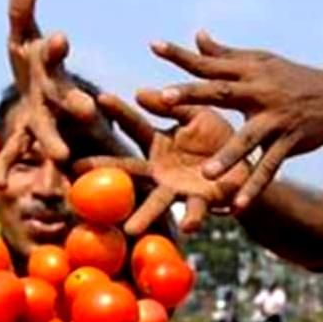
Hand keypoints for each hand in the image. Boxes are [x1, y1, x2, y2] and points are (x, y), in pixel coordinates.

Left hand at [0, 0, 97, 187]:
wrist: (45, 101)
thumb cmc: (35, 65)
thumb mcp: (23, 38)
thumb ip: (22, 9)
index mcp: (49, 68)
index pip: (52, 56)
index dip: (54, 49)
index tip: (59, 38)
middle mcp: (56, 98)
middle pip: (66, 100)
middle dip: (76, 104)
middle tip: (86, 109)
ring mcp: (47, 124)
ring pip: (50, 136)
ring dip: (54, 146)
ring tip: (60, 159)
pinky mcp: (29, 144)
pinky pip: (16, 157)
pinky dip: (6, 169)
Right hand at [74, 90, 249, 235]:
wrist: (246, 167)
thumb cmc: (218, 138)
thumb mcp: (197, 115)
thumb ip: (174, 105)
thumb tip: (140, 92)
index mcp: (160, 143)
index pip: (134, 124)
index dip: (119, 110)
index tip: (100, 97)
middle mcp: (161, 169)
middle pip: (128, 169)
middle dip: (102, 170)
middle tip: (75, 170)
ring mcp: (177, 188)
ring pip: (156, 202)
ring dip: (144, 216)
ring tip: (130, 229)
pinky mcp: (200, 201)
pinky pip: (195, 211)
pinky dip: (192, 219)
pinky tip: (190, 227)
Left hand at [150, 30, 322, 208]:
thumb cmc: (290, 78)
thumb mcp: (260, 62)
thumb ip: (224, 54)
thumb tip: (197, 36)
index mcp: (247, 72)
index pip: (209, 63)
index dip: (182, 55)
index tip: (154, 45)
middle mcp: (258, 92)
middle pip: (220, 92)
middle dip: (192, 94)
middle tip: (163, 97)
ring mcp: (274, 119)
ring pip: (247, 140)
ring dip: (228, 157)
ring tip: (206, 175)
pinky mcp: (289, 142)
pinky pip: (270, 168)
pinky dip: (255, 188)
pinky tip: (239, 208)